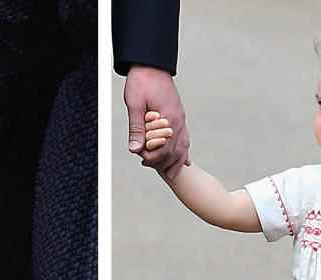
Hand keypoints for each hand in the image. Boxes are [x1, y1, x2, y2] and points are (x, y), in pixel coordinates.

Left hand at [123, 65, 189, 179]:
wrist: (151, 63)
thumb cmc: (141, 81)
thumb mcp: (134, 104)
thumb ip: (136, 128)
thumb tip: (135, 149)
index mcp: (168, 119)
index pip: (163, 149)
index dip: (152, 157)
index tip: (141, 159)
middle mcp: (178, 121)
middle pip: (175, 151)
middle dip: (162, 162)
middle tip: (147, 165)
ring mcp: (181, 118)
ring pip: (183, 147)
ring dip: (176, 161)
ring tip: (171, 174)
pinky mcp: (179, 115)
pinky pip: (185, 138)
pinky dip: (184, 151)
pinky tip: (184, 160)